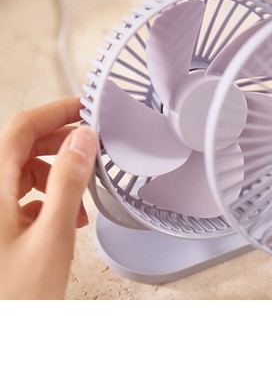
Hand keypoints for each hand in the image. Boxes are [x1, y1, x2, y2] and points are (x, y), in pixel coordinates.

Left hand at [0, 99, 95, 298]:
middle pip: (20, 148)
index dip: (53, 112)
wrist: (5, 337)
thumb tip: (82, 140)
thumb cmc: (16, 298)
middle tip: (91, 146)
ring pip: (22, 173)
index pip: (20, 129)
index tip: (83, 108)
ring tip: (82, 189)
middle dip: (59, 143)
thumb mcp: (51, 238)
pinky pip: (21, 197)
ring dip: (55, 173)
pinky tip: (69, 216)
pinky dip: (47, 197)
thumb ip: (68, 184)